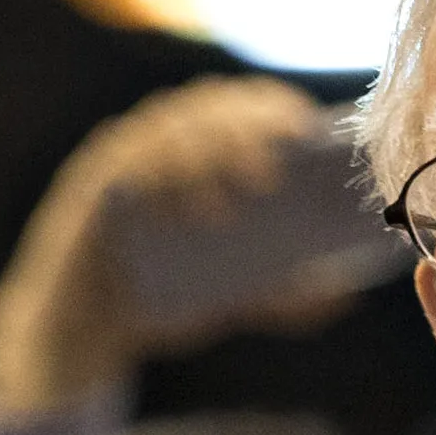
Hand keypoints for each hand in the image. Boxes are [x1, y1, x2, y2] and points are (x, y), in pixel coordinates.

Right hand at [0, 76, 336, 414]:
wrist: (89, 328)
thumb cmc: (166, 294)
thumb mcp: (238, 298)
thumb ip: (287, 296)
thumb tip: (348, 293)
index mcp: (207, 149)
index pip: (245, 106)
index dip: (275, 108)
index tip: (307, 133)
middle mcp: (164, 138)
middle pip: (209, 108)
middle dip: (244, 130)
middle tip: (273, 173)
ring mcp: (123, 156)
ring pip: (165, 129)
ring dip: (202, 157)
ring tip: (232, 204)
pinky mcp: (86, 187)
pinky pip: (117, 165)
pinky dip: (151, 179)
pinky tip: (181, 209)